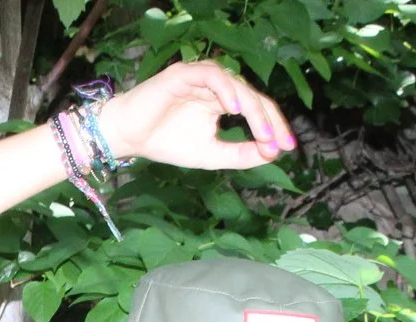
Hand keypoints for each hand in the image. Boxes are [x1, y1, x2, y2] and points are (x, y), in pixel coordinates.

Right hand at [94, 61, 297, 172]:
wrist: (128, 138)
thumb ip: (240, 154)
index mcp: (224, 100)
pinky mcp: (184, 73)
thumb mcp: (211, 154)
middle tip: (279, 142)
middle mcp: (216, 86)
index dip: (274, 126)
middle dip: (269, 120)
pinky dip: (226, 90)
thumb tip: (272, 153)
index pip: (257, 108)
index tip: (286, 147)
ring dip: (252, 108)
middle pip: (252, 96)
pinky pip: (212, 76)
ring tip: (261, 129)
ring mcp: (201, 77)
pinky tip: (234, 110)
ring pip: (236, 84)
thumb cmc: (166, 142)